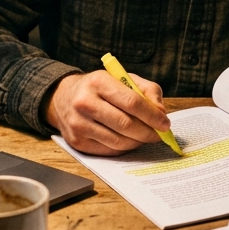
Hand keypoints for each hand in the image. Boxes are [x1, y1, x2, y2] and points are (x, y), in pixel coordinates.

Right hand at [45, 70, 170, 155]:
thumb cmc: (99, 88)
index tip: (165, 123)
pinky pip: (109, 150)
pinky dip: (124, 148)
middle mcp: (85, 103)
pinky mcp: (77, 142)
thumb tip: (161, 112)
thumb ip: (147, 90)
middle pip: (126, 124)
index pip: (132, 102)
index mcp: (98, 82)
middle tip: (159, 134)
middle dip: (148, 132)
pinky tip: (129, 140)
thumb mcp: (123, 79)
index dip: (152, 115)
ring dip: (138, 142)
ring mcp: (79, 124)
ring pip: (118, 141)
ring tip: (145, 136)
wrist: (63, 98)